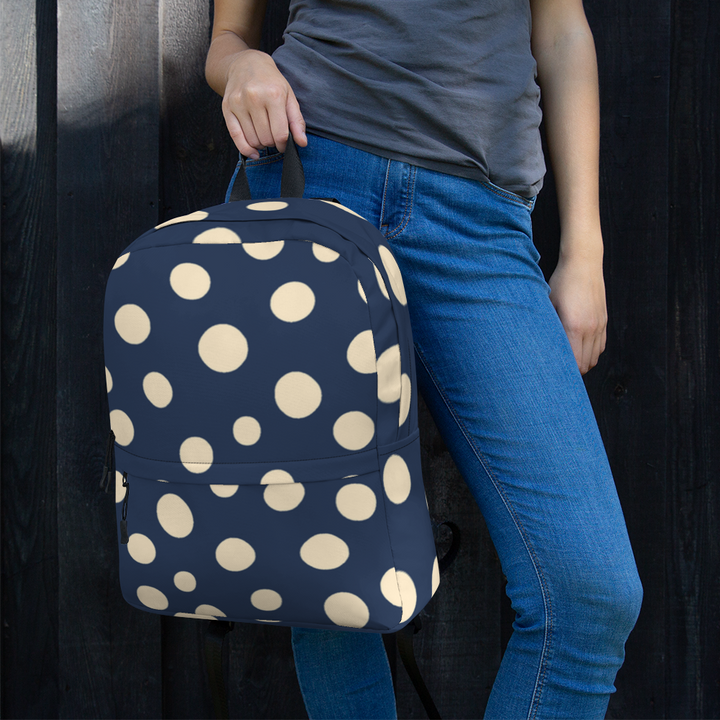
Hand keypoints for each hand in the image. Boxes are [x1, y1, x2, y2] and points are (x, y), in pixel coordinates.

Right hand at [222, 49, 306, 157]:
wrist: (246, 64)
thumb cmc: (271, 82)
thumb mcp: (289, 97)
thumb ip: (297, 121)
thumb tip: (302, 143)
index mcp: (273, 95)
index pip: (280, 134)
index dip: (284, 145)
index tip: (284, 144)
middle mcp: (254, 98)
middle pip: (266, 139)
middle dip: (272, 143)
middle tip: (273, 136)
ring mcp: (238, 103)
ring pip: (253, 140)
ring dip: (260, 144)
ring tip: (264, 134)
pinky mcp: (226, 108)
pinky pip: (236, 137)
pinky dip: (246, 149)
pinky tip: (254, 152)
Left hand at [548, 252, 606, 374]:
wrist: (584, 263)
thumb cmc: (561, 282)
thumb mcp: (548, 303)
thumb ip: (548, 327)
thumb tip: (538, 346)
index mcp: (574, 326)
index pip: (574, 362)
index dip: (564, 372)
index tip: (552, 374)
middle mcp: (590, 328)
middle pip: (585, 364)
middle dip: (572, 372)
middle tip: (557, 371)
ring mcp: (600, 325)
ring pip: (594, 358)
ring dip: (582, 363)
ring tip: (568, 362)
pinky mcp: (604, 321)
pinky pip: (601, 347)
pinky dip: (591, 353)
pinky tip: (579, 350)